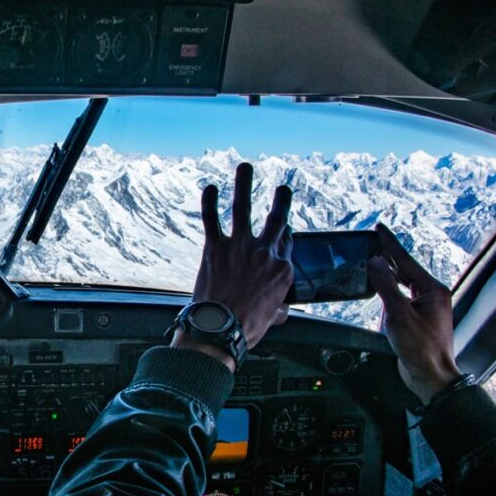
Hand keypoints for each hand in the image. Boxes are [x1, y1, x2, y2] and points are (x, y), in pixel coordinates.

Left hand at [171, 163, 293, 369]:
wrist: (220, 328)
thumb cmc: (245, 327)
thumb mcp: (273, 318)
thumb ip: (279, 306)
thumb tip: (281, 309)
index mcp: (282, 270)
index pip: (287, 243)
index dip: (284, 234)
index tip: (282, 227)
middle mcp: (265, 253)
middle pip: (277, 219)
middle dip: (281, 200)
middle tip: (282, 189)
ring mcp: (240, 247)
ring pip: (244, 208)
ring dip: (244, 184)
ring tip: (245, 167)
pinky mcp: (215, 248)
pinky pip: (212, 219)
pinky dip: (209, 202)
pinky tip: (209, 187)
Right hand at [367, 223, 460, 402]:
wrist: (430, 376)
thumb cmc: (421, 349)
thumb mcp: (399, 315)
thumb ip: (386, 286)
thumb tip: (375, 263)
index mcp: (433, 290)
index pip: (406, 261)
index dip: (389, 244)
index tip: (378, 229)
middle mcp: (431, 295)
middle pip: (405, 269)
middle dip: (388, 255)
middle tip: (372, 240)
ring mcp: (425, 306)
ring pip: (403, 281)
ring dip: (387, 271)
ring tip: (373, 258)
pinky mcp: (417, 317)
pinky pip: (400, 294)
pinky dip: (387, 287)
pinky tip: (378, 285)